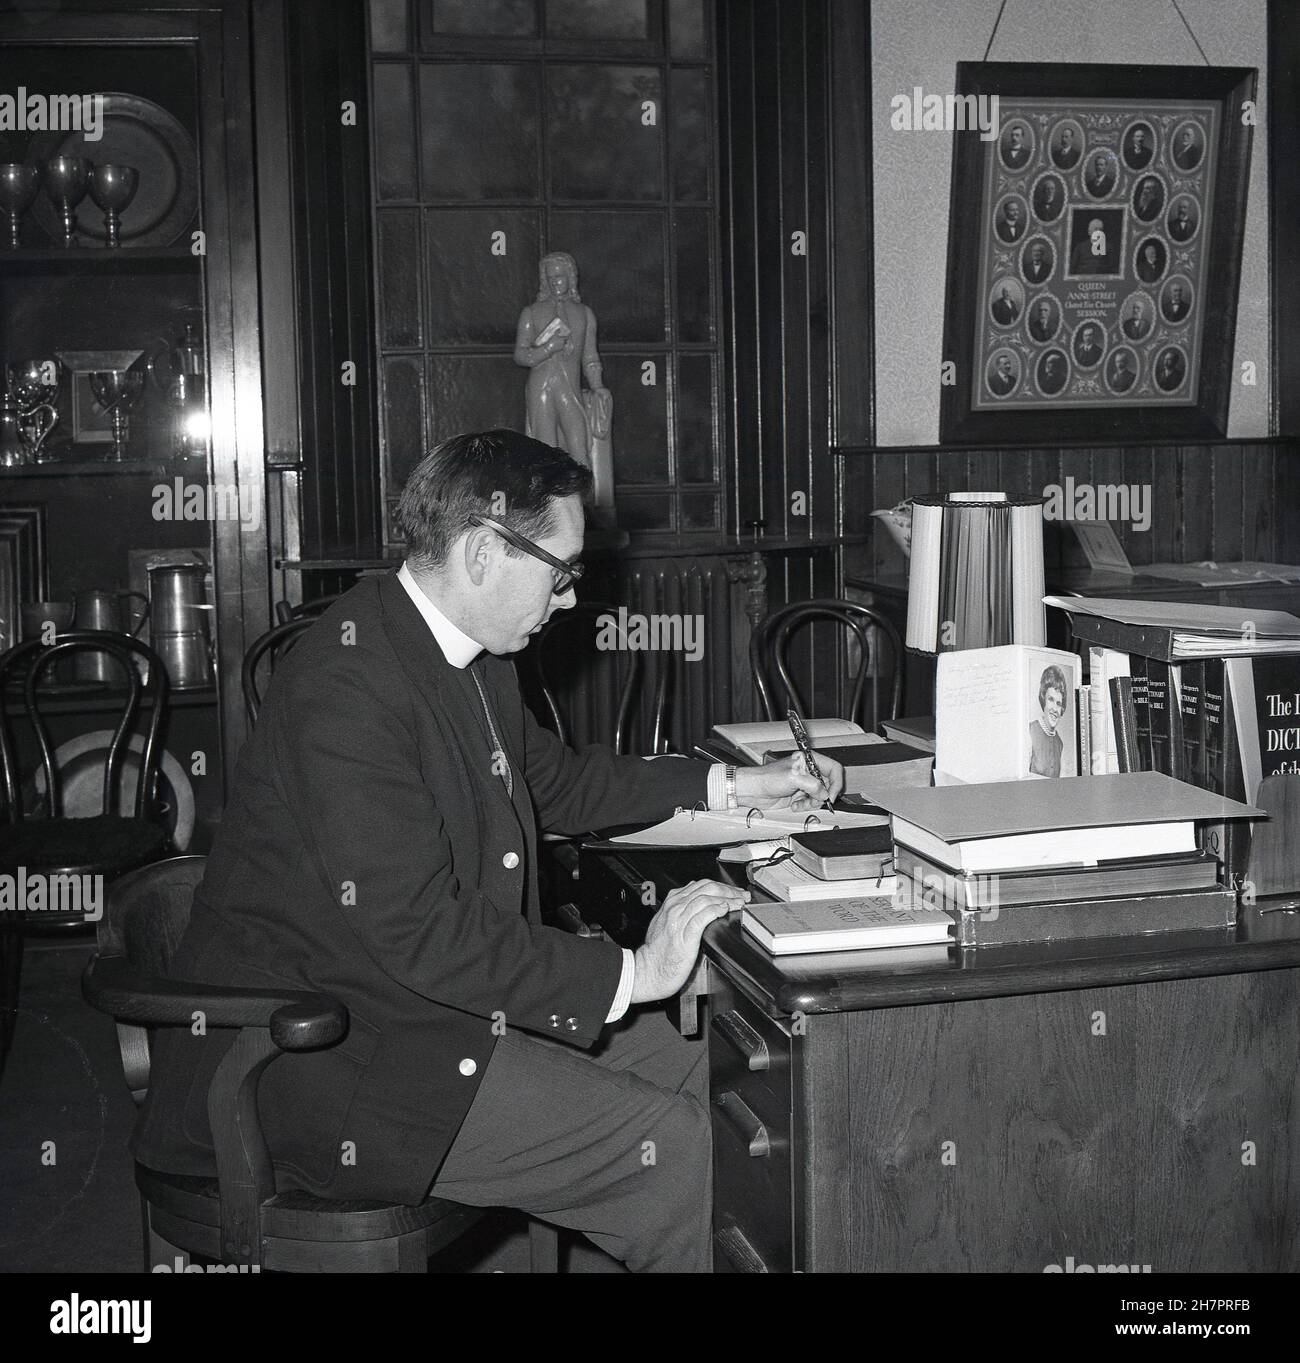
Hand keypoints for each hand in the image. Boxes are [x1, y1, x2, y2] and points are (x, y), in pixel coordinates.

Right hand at [631, 878, 748, 1003]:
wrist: (647, 971)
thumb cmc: (657, 952)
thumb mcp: (664, 923)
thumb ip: (678, 910)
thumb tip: (695, 900)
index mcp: (672, 903)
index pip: (700, 885)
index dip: (721, 886)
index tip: (733, 891)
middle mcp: (675, 908)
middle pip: (706, 888)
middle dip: (728, 890)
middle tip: (742, 896)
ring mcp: (679, 921)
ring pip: (706, 899)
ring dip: (727, 898)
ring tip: (739, 903)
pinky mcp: (685, 936)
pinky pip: (702, 916)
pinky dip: (715, 910)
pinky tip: (725, 909)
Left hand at [733, 751, 844, 810]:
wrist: (753, 790)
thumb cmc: (766, 778)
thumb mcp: (793, 778)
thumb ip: (813, 785)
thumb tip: (824, 793)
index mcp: (808, 760)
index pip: (833, 768)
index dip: (836, 782)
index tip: (832, 794)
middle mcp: (807, 771)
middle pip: (828, 784)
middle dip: (823, 794)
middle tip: (817, 800)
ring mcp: (803, 784)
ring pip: (820, 795)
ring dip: (813, 802)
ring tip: (802, 802)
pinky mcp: (798, 795)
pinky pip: (810, 802)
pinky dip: (805, 806)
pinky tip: (795, 804)